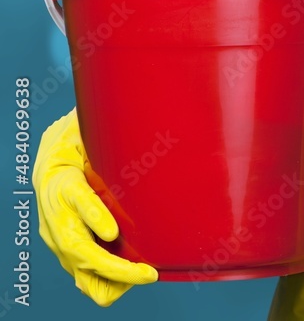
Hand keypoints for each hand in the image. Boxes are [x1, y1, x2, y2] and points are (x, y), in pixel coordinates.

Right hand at [33, 109, 156, 305]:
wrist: (54, 162)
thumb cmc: (84, 150)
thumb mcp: (94, 138)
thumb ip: (120, 132)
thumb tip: (156, 113)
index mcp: (64, 183)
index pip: (76, 199)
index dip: (93, 216)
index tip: (111, 231)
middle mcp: (57, 215)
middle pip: (79, 250)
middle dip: (115, 267)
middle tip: (149, 272)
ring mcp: (59, 236)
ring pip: (80, 271)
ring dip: (113, 280)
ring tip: (142, 276)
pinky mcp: (66, 250)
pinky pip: (85, 279)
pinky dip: (107, 284)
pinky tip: (129, 281)